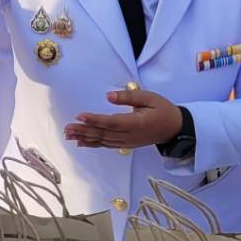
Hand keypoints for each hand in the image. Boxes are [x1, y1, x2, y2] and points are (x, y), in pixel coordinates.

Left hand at [65, 87, 184, 149]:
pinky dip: (92, 144)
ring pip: (102, 140)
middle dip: (83, 130)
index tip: (80, 115)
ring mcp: (127, 142)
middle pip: (103, 133)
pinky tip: (80, 143)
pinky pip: (106, 145)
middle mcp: (129, 136)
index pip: (112, 122)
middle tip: (66, 128)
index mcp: (136, 123)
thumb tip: (108, 96)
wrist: (174, 129)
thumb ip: (129, 97)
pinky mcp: (125, 145)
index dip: (95, 120)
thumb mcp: (150, 97)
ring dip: (84, 138)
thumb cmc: (163, 109)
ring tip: (68, 135)